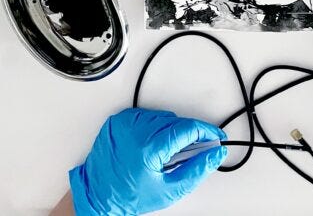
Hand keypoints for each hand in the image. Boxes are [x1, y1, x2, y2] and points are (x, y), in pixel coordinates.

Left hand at [69, 108, 226, 214]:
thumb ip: (197, 169)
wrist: (96, 194)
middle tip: (193, 150)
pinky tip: (152, 143)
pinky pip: (148, 115)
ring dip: (172, 130)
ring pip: (164, 117)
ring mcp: (127, 122)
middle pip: (178, 122)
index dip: (206, 131)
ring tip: (166, 152)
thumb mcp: (169, 190)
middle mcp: (137, 130)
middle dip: (190, 135)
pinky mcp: (120, 119)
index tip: (216, 136)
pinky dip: (156, 126)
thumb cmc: (128, 196)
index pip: (187, 129)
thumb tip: (216, 154)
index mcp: (149, 148)